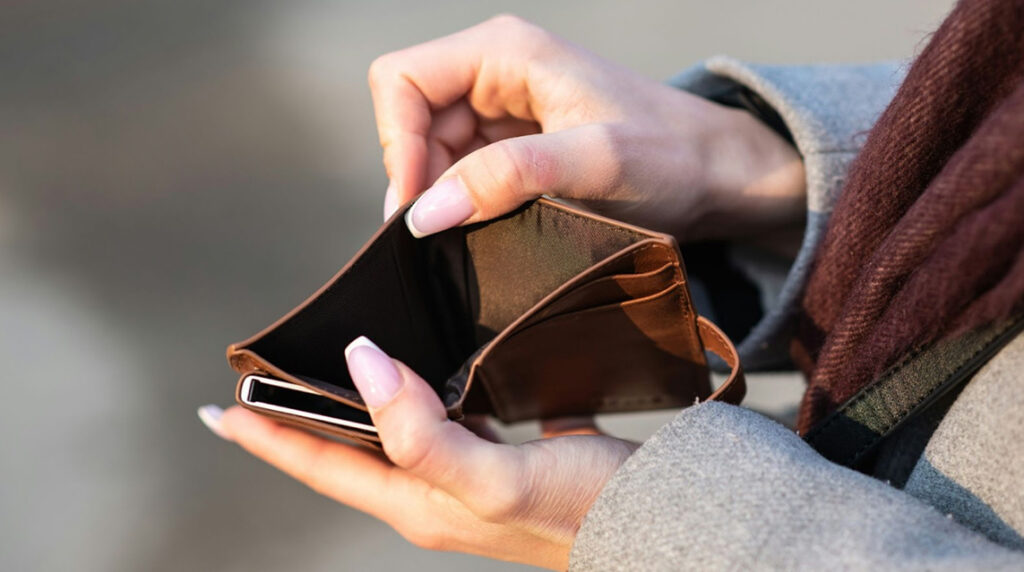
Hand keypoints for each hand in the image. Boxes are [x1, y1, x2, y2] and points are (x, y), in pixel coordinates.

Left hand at [201, 337, 636, 569]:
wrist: (656, 523)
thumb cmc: (577, 510)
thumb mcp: (493, 477)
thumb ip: (419, 431)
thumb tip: (360, 363)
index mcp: (415, 502)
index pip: (319, 467)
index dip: (266, 437)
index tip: (216, 406)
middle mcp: (431, 492)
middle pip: (345, 452)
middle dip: (298, 417)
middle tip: (263, 376)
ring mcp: (465, 476)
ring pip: (388, 433)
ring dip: (352, 403)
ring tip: (327, 367)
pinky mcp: (500, 456)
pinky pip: (439, 418)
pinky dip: (415, 389)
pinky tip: (423, 364)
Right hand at [371, 14, 804, 239]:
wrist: (718, 177)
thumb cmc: (672, 155)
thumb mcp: (595, 163)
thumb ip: (509, 178)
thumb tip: (427, 211)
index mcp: (503, 51)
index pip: (400, 81)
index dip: (397, 143)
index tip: (419, 206)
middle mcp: (494, 73)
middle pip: (409, 121)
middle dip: (417, 179)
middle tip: (441, 236)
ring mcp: (502, 111)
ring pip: (430, 154)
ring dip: (440, 198)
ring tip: (471, 237)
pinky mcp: (514, 148)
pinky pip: (461, 174)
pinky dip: (463, 206)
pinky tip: (485, 232)